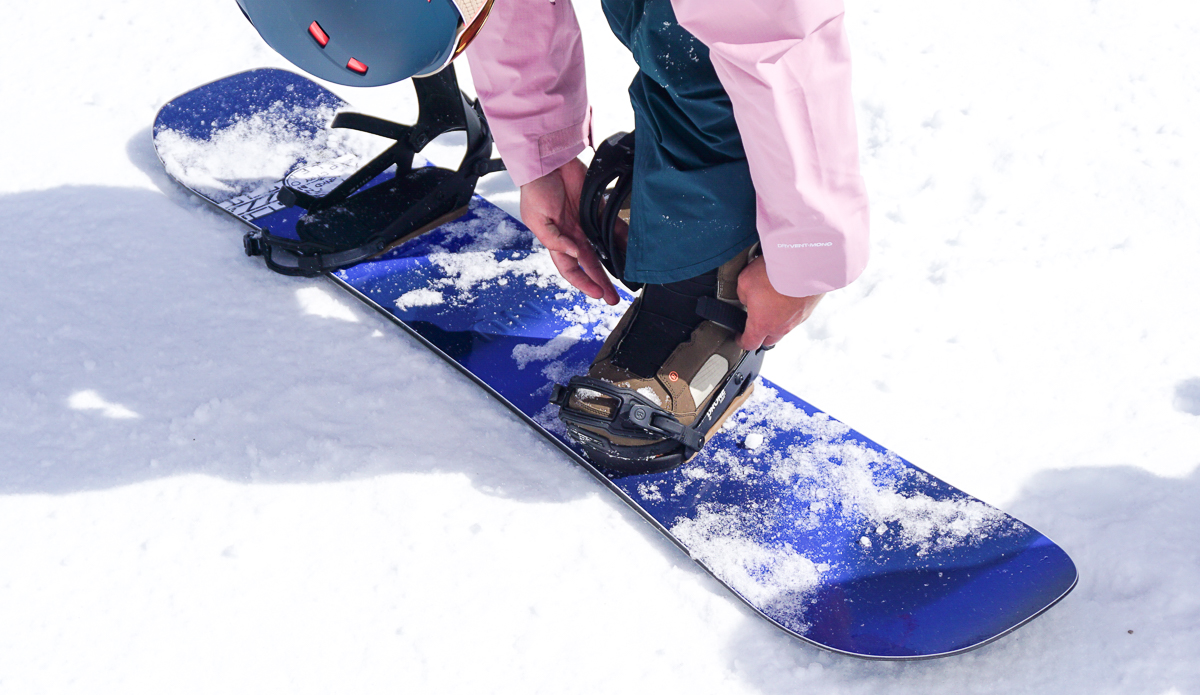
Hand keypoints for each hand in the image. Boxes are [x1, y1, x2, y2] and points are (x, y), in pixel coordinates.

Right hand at [520, 159, 619, 305]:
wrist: (548, 162)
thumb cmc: (535, 189)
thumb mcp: (536, 219)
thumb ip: (555, 239)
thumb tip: (574, 253)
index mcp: (556, 241)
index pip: (570, 269)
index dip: (583, 283)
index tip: (597, 293)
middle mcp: (572, 236)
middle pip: (590, 265)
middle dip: (601, 283)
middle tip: (613, 298)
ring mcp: (586, 224)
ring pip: (603, 250)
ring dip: (614, 265)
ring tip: (626, 280)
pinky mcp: (597, 210)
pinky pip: (613, 226)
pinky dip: (622, 238)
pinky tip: (631, 249)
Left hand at [736, 255, 823, 350]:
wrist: (803, 266)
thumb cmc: (774, 274)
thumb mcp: (745, 282)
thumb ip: (743, 295)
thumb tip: (747, 298)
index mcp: (761, 324)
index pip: (750, 343)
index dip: (742, 341)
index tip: (740, 338)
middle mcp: (780, 326)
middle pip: (769, 340)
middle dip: (760, 334)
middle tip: (755, 321)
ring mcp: (796, 319)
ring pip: (784, 327)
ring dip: (776, 320)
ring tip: (772, 303)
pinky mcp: (808, 309)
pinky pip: (796, 316)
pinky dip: (789, 310)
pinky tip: (786, 296)